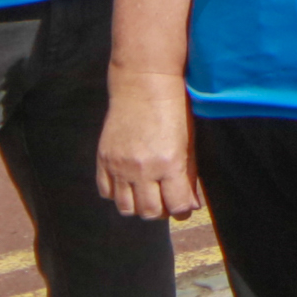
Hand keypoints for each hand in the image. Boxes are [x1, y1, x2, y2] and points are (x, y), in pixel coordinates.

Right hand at [94, 69, 199, 221]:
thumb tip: (191, 205)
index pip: (177, 207)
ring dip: (138, 206)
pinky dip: (118, 193)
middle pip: (150, 212)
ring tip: (147, 193)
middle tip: (166, 199)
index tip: (184, 205)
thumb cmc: (173, 111)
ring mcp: (120, 165)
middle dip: (162, 211)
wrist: (143, 84)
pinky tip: (128, 182)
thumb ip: (189, 176)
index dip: (183, 210)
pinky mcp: (104, 158)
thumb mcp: (189, 143)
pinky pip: (106, 192)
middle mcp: (143, 168)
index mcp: (169, 164)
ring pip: (126, 208)